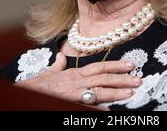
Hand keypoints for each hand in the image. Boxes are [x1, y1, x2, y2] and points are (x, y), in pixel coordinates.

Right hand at [14, 52, 140, 104]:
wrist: (28, 91)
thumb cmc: (38, 84)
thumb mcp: (49, 72)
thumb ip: (58, 65)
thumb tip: (61, 56)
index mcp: (76, 73)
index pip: (99, 66)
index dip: (115, 65)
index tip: (130, 65)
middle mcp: (78, 80)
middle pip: (104, 77)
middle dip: (122, 78)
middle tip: (138, 79)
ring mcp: (75, 92)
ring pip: (99, 90)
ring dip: (116, 91)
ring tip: (131, 92)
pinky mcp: (71, 102)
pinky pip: (87, 105)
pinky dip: (97, 107)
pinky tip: (109, 110)